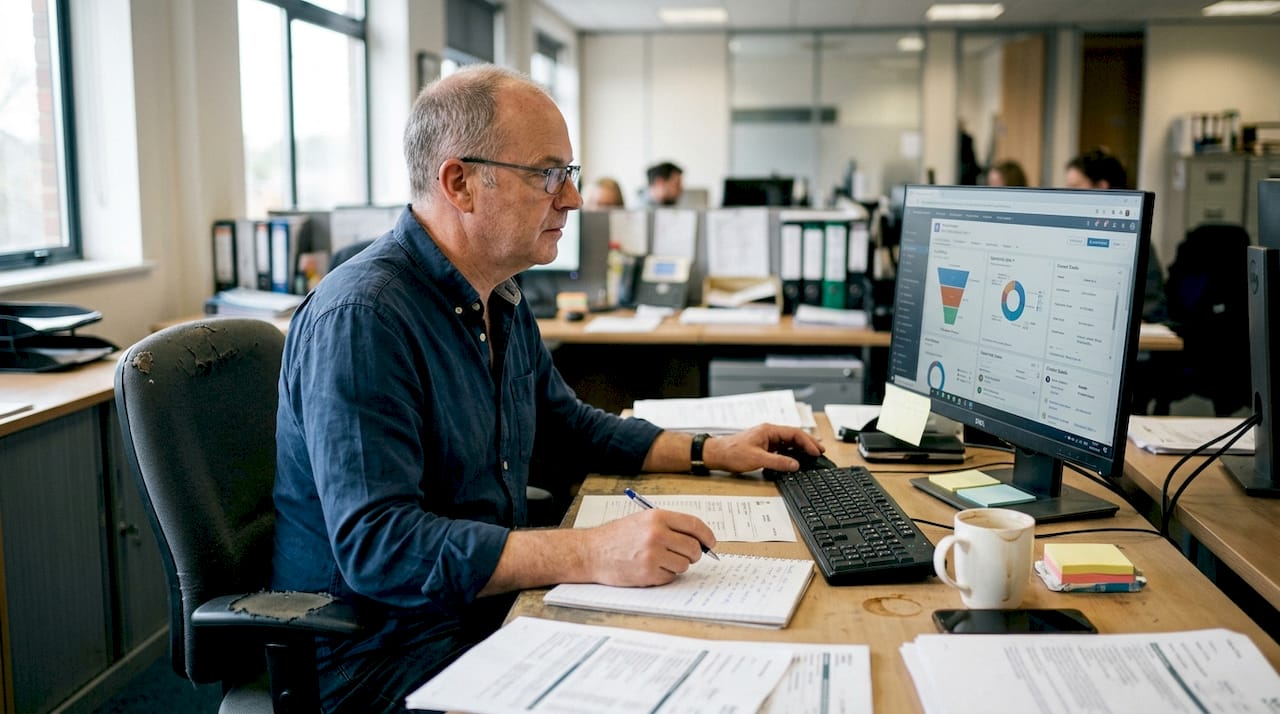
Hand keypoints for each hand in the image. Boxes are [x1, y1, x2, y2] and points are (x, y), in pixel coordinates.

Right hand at [582, 508, 716, 586]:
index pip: (694, 525)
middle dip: (693, 554)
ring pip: (684, 564)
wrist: (591, 552)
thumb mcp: (642, 521)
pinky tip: (650, 568)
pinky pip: (671, 577)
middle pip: (693, 547)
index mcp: (657, 517)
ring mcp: (652, 555)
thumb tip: (699, 539)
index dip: (707, 535)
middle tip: (686, 555)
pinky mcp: (648, 573)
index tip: (710, 542)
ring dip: (677, 565)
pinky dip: (665, 575)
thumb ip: (669, 526)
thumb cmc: (617, 537)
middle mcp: (656, 534)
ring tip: (660, 560)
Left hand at [703, 424, 823, 472]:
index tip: (817, 451)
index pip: (794, 433)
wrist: (716, 454)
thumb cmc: (732, 452)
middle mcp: (769, 433)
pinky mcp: (763, 447)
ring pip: (788, 442)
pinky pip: (781, 448)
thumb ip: (778, 462)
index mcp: (769, 430)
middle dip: (808, 443)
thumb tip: (795, 465)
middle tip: (820, 452)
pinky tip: (796, 459)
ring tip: (812, 455)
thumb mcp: (757, 459)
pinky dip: (790, 453)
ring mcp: (766, 439)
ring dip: (800, 449)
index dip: (808, 442)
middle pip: (793, 436)